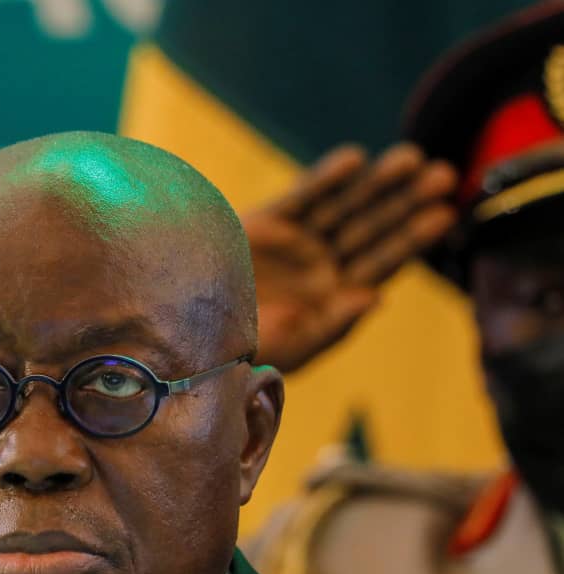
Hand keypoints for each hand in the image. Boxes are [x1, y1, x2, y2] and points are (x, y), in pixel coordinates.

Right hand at [243, 143, 457, 371]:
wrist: (192, 333)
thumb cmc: (243, 352)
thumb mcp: (295, 345)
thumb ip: (336, 323)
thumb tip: (378, 296)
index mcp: (333, 295)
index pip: (381, 262)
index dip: (411, 238)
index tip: (444, 214)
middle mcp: (319, 264)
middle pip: (370, 228)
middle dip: (404, 202)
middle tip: (443, 174)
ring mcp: (295, 241)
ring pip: (342, 207)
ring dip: (375, 184)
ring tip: (410, 158)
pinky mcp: (266, 222)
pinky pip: (301, 197)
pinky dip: (325, 180)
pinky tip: (353, 162)